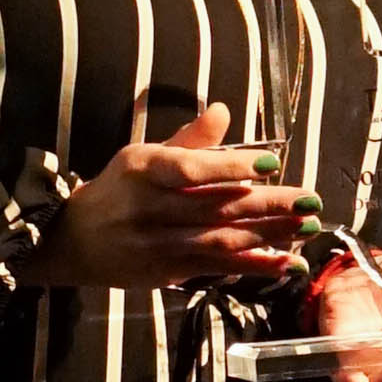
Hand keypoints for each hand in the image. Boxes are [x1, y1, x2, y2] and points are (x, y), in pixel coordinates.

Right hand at [31, 104, 314, 291]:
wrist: (72, 241)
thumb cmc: (118, 190)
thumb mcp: (143, 156)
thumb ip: (188, 140)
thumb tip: (223, 110)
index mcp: (144, 169)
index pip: (190, 169)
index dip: (233, 166)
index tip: (274, 161)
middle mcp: (149, 207)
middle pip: (215, 207)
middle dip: (268, 205)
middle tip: (309, 201)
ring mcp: (158, 243)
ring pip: (221, 240)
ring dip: (269, 236)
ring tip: (308, 228)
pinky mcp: (168, 272)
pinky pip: (218, 268)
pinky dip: (255, 266)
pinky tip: (287, 262)